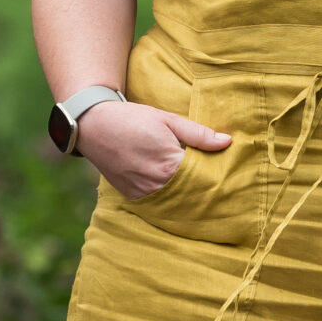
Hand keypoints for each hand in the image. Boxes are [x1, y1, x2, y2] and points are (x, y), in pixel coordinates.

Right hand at [74, 99, 229, 202]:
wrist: (94, 125)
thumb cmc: (133, 118)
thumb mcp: (168, 119)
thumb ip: (199, 134)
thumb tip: (227, 142)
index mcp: (169, 164)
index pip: (202, 177)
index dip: (215, 176)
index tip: (227, 176)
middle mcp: (156, 183)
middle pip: (190, 193)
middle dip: (203, 189)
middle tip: (219, 188)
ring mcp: (142, 192)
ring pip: (173, 200)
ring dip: (185, 195)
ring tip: (199, 190)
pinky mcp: (131, 195)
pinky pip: (156, 201)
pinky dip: (167, 196)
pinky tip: (175, 190)